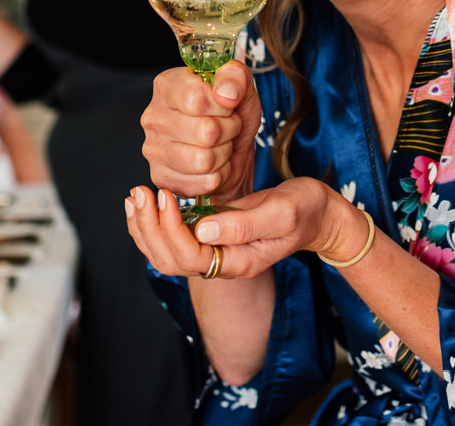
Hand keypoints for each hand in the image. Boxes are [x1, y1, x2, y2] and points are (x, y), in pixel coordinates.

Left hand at [124, 178, 369, 280]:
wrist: (318, 213)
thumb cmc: (305, 210)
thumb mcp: (281, 213)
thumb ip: (243, 225)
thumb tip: (202, 230)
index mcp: (238, 261)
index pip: (190, 256)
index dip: (170, 228)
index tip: (166, 195)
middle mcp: (222, 262)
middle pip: (170, 261)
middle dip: (149, 228)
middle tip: (139, 192)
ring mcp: (216, 251)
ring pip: (166, 254)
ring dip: (145, 227)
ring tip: (136, 196)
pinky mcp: (212, 236)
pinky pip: (173, 240)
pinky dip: (154, 223)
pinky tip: (148, 201)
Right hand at [140, 60, 259, 205]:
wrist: (233, 150)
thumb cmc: (232, 114)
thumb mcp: (242, 88)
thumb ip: (236, 77)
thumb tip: (225, 93)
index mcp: (167, 86)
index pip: (197, 100)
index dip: (222, 106)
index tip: (225, 104)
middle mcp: (153, 117)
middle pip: (205, 132)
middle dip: (228, 131)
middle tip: (227, 127)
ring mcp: (153, 149)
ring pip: (204, 160)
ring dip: (223, 153)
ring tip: (220, 144)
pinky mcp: (161, 177)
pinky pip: (204, 181)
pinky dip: (218, 174)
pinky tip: (213, 163)